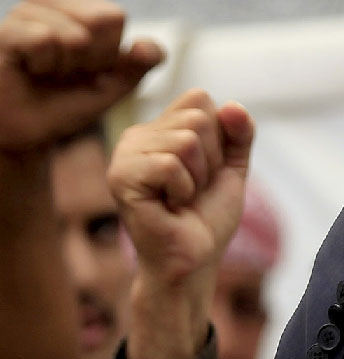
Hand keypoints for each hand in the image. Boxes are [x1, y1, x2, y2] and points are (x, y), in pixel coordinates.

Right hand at [0, 0, 163, 152]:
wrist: (25, 136)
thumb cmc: (64, 107)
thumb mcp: (110, 88)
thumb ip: (138, 66)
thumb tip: (144, 45)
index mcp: (79, 6)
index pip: (113, 17)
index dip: (105, 55)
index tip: (84, 72)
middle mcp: (52, 1)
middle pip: (99, 20)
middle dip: (88, 60)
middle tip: (64, 75)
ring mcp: (25, 12)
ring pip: (71, 32)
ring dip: (64, 66)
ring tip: (46, 74)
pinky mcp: (2, 32)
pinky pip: (42, 39)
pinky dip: (43, 64)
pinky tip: (30, 71)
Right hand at [115, 90, 254, 358]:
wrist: (193, 259)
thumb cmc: (205, 218)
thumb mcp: (231, 168)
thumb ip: (238, 133)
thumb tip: (232, 105)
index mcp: (155, 130)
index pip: (198, 99)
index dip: (217, 136)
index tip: (204, 171)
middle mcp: (134, 138)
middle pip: (196, 117)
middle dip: (209, 159)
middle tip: (191, 190)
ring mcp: (123, 158)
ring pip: (186, 140)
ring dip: (197, 177)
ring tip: (179, 200)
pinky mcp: (120, 180)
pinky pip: (171, 164)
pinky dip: (182, 190)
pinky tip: (169, 207)